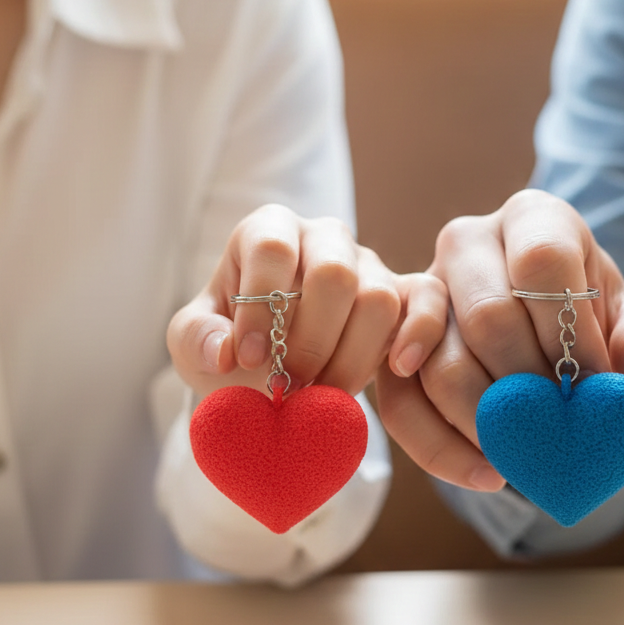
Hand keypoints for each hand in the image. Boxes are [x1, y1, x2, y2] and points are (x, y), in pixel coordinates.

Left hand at [167, 204, 446, 401]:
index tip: (249, 360)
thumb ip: (197, 340)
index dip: (261, 306)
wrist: (270, 373)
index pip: (272, 248)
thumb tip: (226, 352)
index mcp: (269, 231)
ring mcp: (370, 264)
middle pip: (334, 272)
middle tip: (290, 384)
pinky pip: (430, 299)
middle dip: (310, 339)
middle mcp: (324, 237)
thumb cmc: (232, 345)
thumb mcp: (192, 344)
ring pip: (378, 297)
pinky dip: (420, 333)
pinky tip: (396, 369)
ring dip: (351, 357)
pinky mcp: (407, 294)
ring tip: (322, 393)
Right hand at [376, 189, 623, 492]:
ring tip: (529, 456)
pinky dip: (440, 446)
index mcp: (532, 218)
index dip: (571, 332)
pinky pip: (400, 402)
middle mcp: (467, 241)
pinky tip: (486, 472)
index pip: (542, 261)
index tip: (594, 384)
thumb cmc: (587, 322)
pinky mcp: (393, 344)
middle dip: (530, 386)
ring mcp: (422, 288)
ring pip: (440, 364)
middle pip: (488, 316)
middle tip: (560, 426)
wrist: (543, 337)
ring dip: (489, 424)